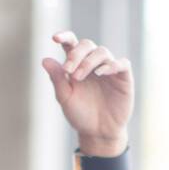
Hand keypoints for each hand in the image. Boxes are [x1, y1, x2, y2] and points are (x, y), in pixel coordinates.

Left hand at [40, 30, 133, 155]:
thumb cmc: (80, 114)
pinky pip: (122, 64)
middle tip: (68, 70)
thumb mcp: (65, 98)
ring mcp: (109, 69)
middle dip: (76, 54)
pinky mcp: (124, 78)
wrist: (97, 133)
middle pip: (87, 45)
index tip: (54, 38)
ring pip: (102, 52)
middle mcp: (93, 63)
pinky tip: (101, 73)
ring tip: (79, 77)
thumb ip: (57, 79)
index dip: (65, 37)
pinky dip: (112, 65)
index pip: (72, 43)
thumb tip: (45, 60)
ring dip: (89, 61)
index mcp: (77, 64)